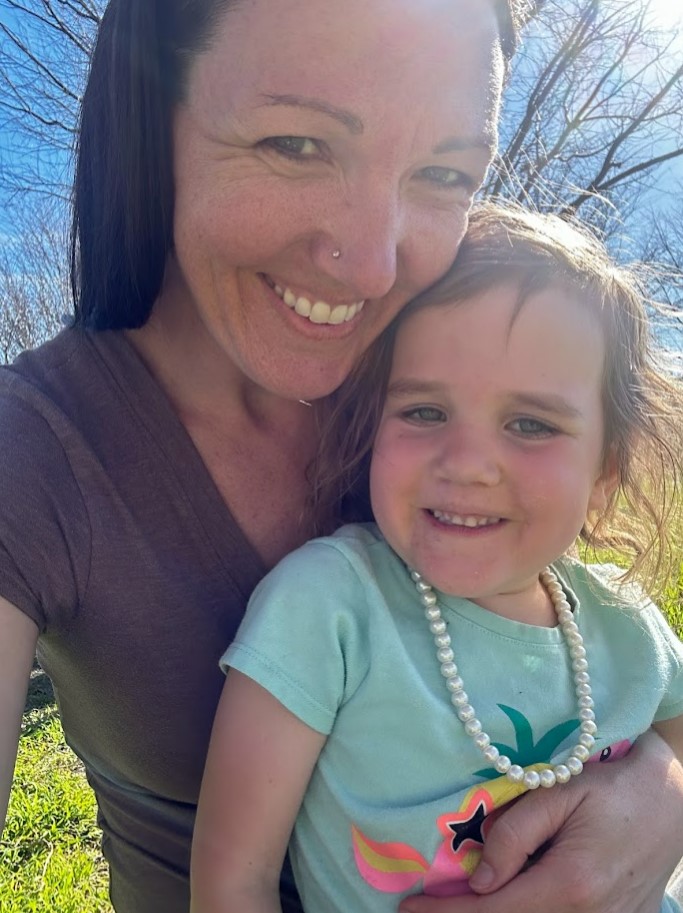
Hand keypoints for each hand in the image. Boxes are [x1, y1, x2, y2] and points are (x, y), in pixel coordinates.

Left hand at [398, 731, 682, 912]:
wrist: (674, 796)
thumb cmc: (612, 785)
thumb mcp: (559, 791)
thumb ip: (515, 834)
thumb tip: (479, 881)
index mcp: (569, 884)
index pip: (492, 912)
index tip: (408, 907)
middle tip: (431, 899)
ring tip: (466, 893)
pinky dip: (530, 911)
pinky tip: (509, 890)